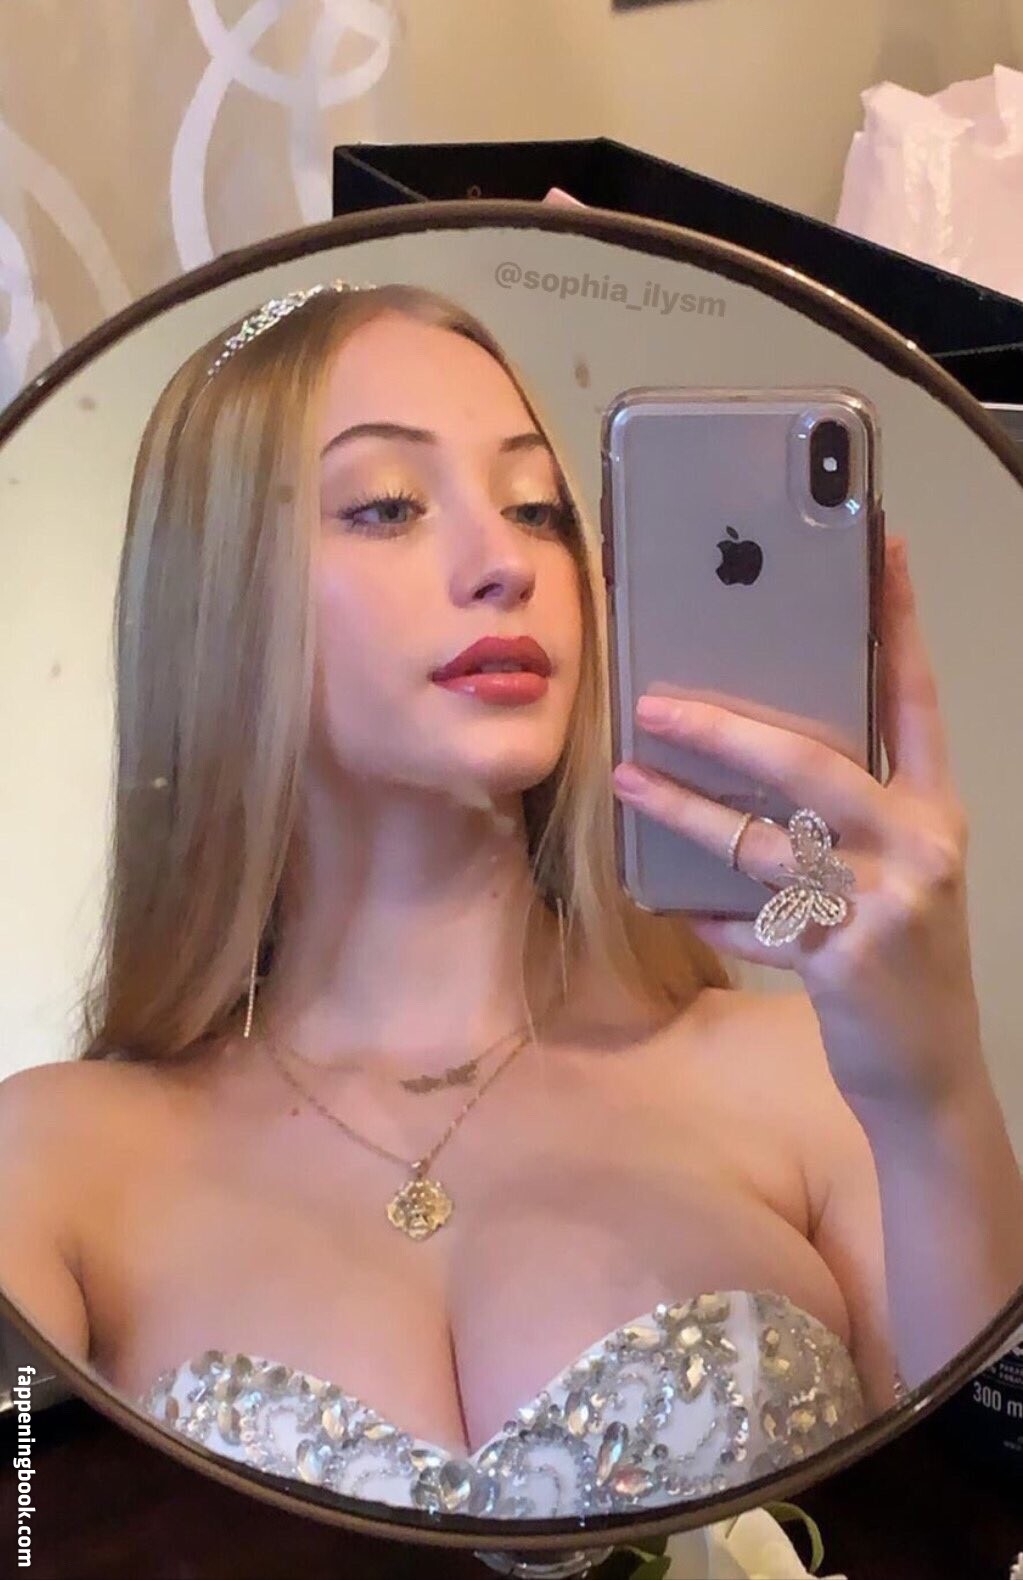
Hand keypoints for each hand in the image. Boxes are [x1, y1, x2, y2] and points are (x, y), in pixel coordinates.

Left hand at [612, 537, 982, 1120]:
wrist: (928, 1072)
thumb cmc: (899, 952)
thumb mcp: (899, 869)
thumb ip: (849, 809)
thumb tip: (755, 742)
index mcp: (936, 810)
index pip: (915, 699)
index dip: (897, 623)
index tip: (877, 549)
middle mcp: (918, 848)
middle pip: (811, 764)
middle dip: (724, 729)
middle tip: (655, 701)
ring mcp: (882, 906)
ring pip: (760, 839)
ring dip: (683, 809)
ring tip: (625, 776)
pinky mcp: (840, 962)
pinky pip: (748, 919)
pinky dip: (702, 905)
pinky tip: (661, 892)